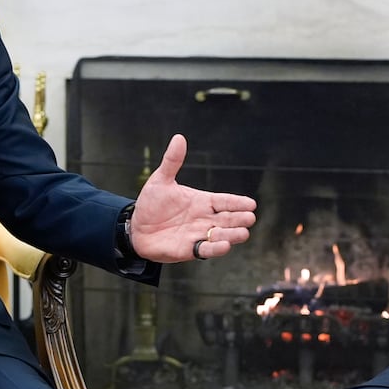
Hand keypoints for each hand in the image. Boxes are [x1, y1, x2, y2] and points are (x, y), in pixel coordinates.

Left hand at [129, 134, 256, 262]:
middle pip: (229, 219)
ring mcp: (199, 234)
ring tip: (243, 233)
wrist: (136, 228)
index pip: (225, 201)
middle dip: (240, 219)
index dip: (238, 203)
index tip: (251, 204)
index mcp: (202, 201)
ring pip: (222, 235)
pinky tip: (224, 245)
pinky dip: (216, 249)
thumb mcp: (160, 180)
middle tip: (249, 218)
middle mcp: (205, 218)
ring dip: (232, 234)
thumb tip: (179, 137)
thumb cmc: (151, 204)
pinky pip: (206, 250)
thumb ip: (172, 161)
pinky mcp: (190, 250)